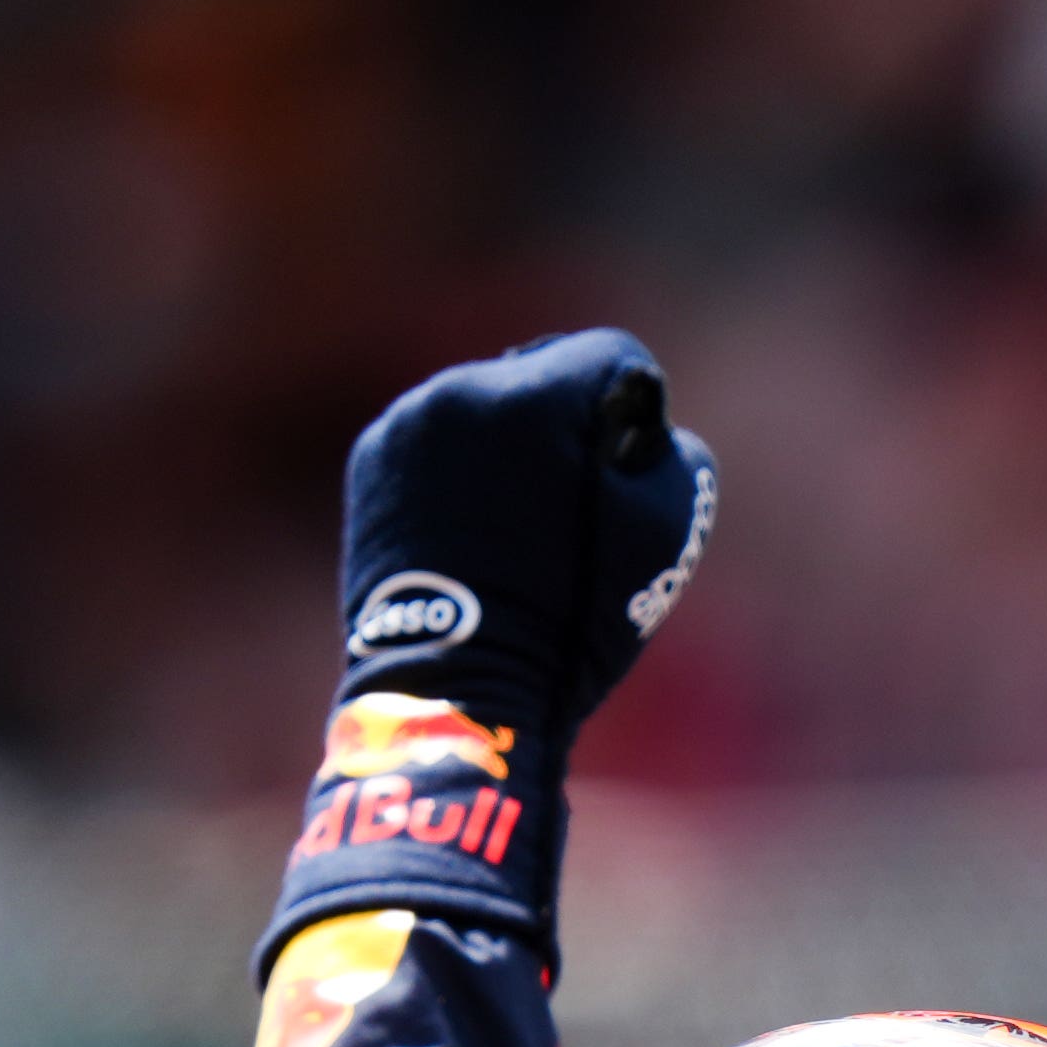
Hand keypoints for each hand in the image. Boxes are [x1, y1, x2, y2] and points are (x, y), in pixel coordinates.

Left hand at [335, 327, 717, 749]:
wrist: (458, 689)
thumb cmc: (572, 621)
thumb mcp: (665, 536)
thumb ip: (674, 454)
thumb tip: (645, 426)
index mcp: (535, 396)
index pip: (614, 356)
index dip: (636, 416)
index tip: (625, 475)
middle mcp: (461, 389)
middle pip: (545, 375)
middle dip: (566, 428)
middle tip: (570, 514)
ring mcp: (406, 421)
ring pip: (487, 405)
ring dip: (510, 445)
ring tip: (516, 532)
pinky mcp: (372, 458)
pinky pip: (438, 437)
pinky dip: (462, 469)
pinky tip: (473, 534)